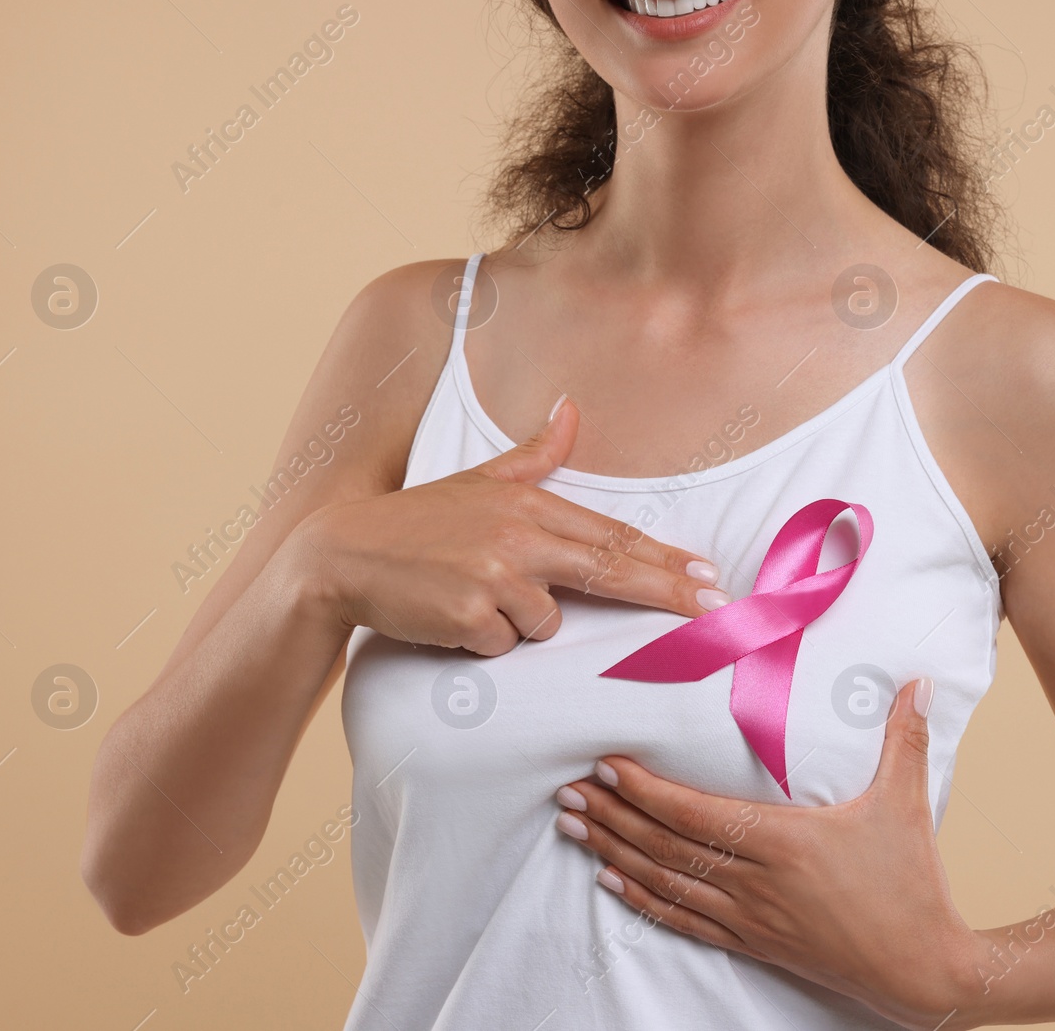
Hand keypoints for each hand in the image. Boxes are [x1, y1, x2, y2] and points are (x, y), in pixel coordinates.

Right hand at [292, 399, 727, 654]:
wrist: (340, 557)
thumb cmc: (417, 523)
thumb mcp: (480, 481)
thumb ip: (535, 453)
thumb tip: (571, 407)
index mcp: (527, 503)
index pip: (611, 535)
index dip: (663, 559)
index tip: (706, 576)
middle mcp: (518, 535)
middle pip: (610, 570)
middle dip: (666, 591)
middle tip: (714, 608)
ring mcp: (496, 575)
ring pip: (547, 623)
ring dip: (518, 623)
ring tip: (470, 598)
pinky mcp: (471, 615)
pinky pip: (505, 646)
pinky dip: (484, 642)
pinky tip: (451, 617)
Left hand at [551, 677, 988, 1029]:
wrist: (921, 971)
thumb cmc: (914, 887)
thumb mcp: (907, 805)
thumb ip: (905, 740)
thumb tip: (918, 682)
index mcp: (784, 843)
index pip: (695, 813)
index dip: (645, 790)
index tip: (607, 765)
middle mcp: (756, 882)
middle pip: (666, 845)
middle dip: (611, 815)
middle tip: (567, 789)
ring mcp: (749, 917)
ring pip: (665, 882)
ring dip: (614, 851)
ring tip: (574, 826)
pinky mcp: (753, 943)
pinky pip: (683, 920)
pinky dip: (642, 898)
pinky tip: (612, 881)